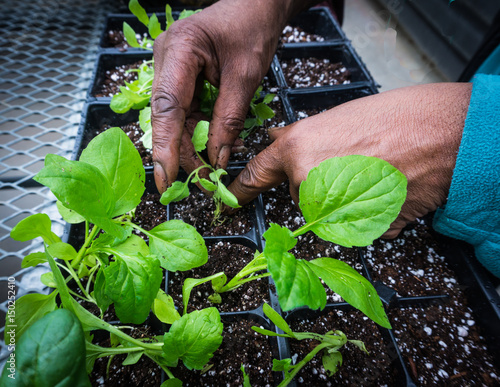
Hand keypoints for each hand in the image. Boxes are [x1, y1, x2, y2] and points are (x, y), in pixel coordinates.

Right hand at [151, 0, 314, 191]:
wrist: (255, 7)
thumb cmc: (252, 29)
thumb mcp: (245, 77)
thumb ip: (229, 119)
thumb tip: (216, 159)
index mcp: (178, 50)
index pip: (167, 107)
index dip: (165, 147)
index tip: (166, 179)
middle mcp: (166, 60)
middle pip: (167, 117)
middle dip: (181, 153)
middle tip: (200, 182)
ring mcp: (170, 69)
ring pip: (175, 119)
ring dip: (191, 146)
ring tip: (210, 170)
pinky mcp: (181, 78)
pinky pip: (185, 112)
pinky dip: (199, 132)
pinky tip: (213, 148)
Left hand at [228, 83, 471, 237]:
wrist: (438, 136)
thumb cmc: (390, 118)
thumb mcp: (333, 119)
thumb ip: (299, 138)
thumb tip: (275, 140)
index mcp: (296, 152)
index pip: (255, 176)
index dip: (240, 189)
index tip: (230, 200)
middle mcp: (307, 185)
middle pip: (300, 194)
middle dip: (319, 183)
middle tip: (351, 162)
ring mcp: (332, 213)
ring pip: (327, 212)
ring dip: (344, 200)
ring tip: (372, 174)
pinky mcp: (358, 232)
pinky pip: (354, 225)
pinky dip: (367, 211)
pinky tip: (385, 190)